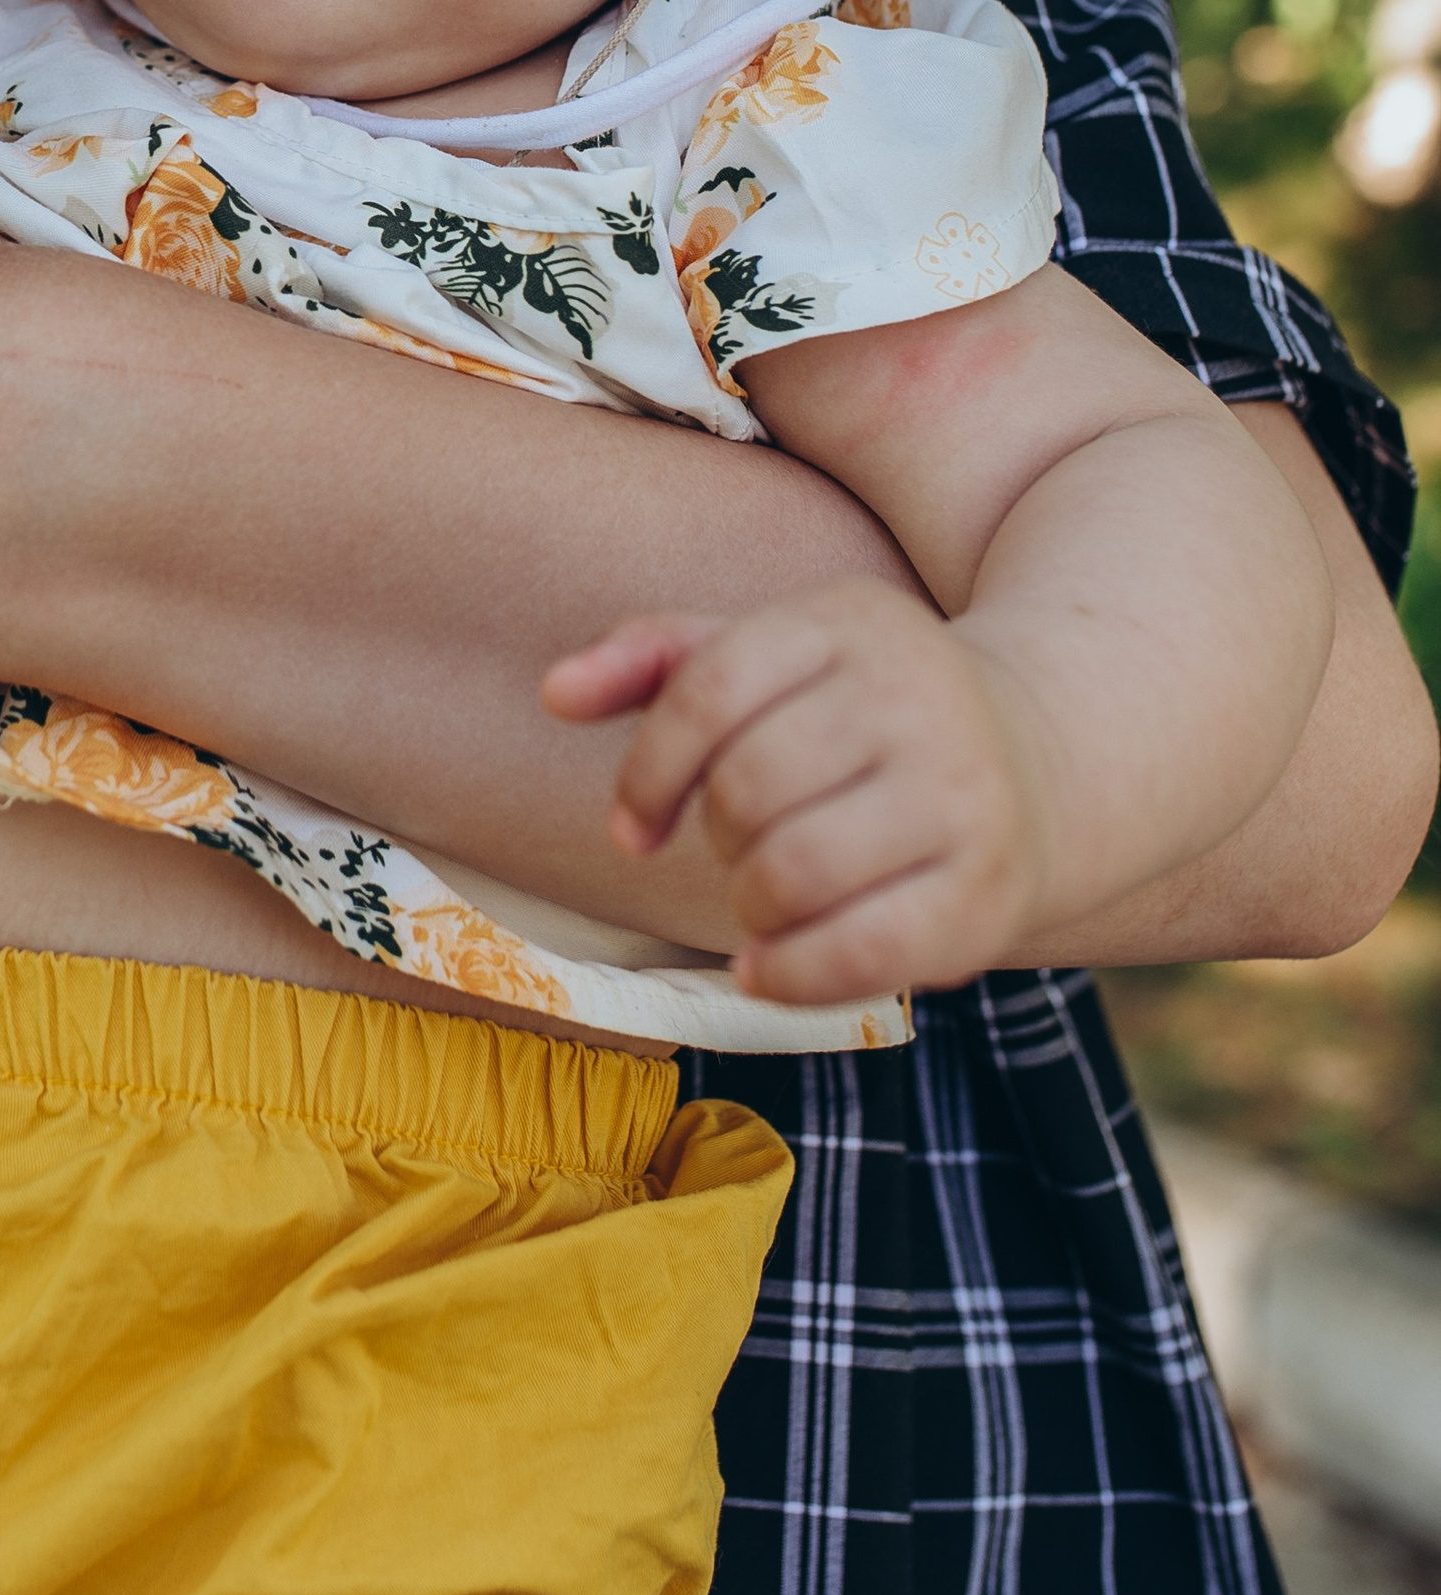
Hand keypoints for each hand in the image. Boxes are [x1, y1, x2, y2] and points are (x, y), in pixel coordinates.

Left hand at [546, 578, 1058, 1005]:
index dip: (649, 769)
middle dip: (715, 835)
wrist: (1041, 762)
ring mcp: (961, 796)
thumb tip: (554, 693)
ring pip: (795, 870)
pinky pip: (859, 952)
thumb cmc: (860, 709)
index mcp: (848, 621)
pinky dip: (789, 972)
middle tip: (737, 846)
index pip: (709, 688)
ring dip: (747, 903)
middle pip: (749, 786)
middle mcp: (916, 698)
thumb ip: (655, 660)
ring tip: (762, 896)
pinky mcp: (987, 893)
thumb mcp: (770, 654)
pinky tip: (767, 966)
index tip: (632, 825)